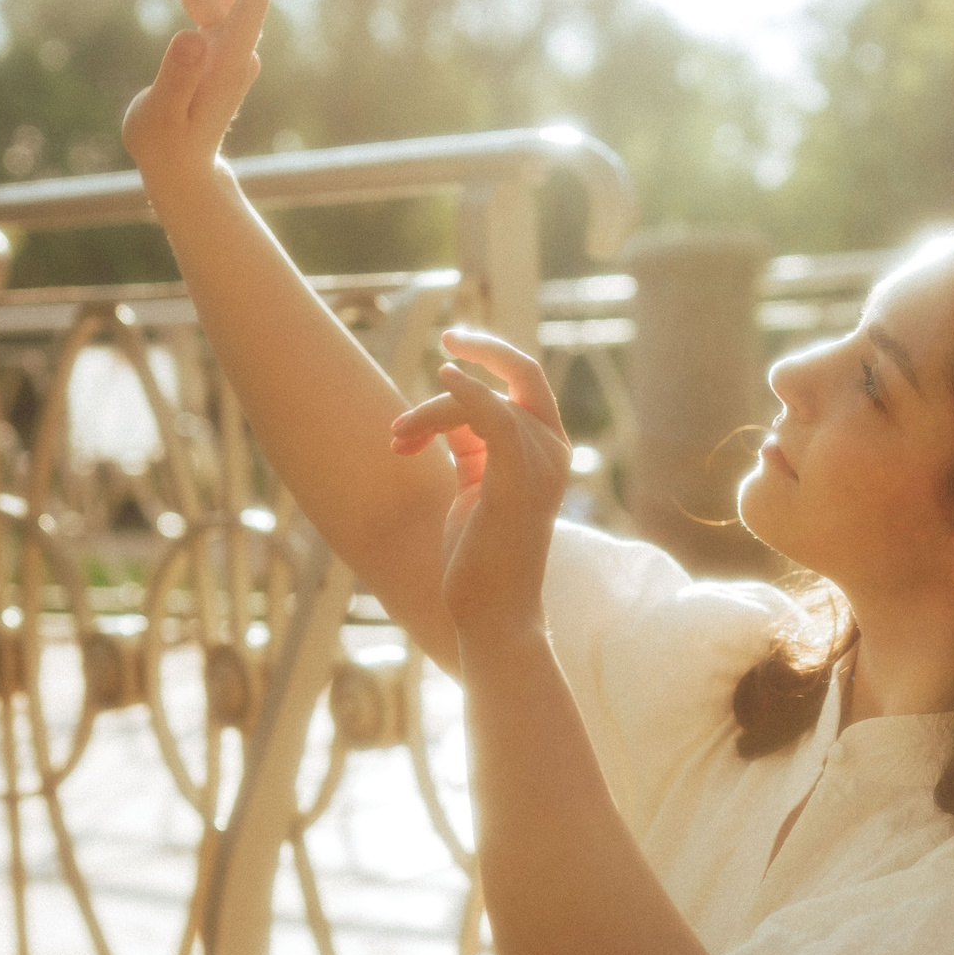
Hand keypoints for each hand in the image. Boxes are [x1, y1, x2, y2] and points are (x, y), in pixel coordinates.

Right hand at [121, 0, 279, 182]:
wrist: (183, 170)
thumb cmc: (167, 148)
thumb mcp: (161, 116)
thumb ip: (176, 78)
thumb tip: (191, 36)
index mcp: (228, 63)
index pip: (250, 6)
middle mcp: (238, 52)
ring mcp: (233, 50)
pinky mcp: (222, 51)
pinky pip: (226, 2)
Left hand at [389, 329, 571, 641]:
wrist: (491, 615)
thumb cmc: (480, 559)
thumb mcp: (474, 487)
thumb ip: (469, 445)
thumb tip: (445, 408)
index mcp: (547, 452)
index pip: (523, 385)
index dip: (489, 360)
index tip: (448, 350)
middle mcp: (554, 451)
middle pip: (522, 374)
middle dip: (485, 347)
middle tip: (445, 339)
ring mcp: (542, 465)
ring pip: (480, 402)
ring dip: (429, 414)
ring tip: (399, 441)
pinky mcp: (518, 479)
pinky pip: (492, 416)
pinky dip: (465, 394)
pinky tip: (443, 377)